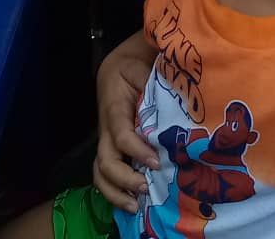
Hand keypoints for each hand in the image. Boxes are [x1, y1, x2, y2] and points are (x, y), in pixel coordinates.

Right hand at [93, 43, 156, 212]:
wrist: (115, 68)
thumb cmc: (130, 68)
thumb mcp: (139, 67)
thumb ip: (151, 81)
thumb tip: (173, 94)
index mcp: (114, 110)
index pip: (121, 136)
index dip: (137, 151)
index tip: (156, 162)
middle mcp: (107, 130)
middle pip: (106, 161)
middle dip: (124, 179)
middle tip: (146, 188)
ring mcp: (107, 142)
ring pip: (100, 173)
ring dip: (115, 192)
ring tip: (136, 206)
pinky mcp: (112, 149)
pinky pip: (105, 175)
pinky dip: (115, 192)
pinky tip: (133, 202)